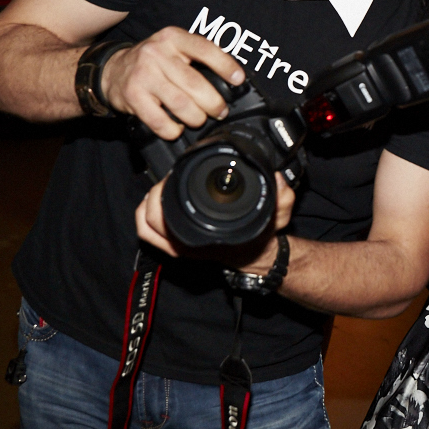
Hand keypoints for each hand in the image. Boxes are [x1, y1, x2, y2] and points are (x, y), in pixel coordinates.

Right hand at [100, 26, 245, 139]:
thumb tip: (231, 82)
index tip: (239, 80)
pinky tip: (176, 128)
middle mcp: (157, 53)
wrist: (112, 70)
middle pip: (195, 83)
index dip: (225, 66)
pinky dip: (172, 129)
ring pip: (180, 103)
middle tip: (220, 111)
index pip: (205, 49)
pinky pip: (159, 120)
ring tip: (199, 120)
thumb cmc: (154, 63)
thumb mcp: (174, 49)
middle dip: (213, 103)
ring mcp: (143, 74)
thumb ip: (197, 59)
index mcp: (173, 38)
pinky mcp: (132, 95)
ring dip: (195, 117)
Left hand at [135, 171, 295, 266]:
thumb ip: (282, 197)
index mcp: (205, 237)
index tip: (174, 173)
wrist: (258, 254)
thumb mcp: (279, 215)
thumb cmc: (262, 236)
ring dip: (148, 205)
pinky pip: (150, 234)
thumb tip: (276, 178)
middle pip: (150, 220)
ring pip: (146, 228)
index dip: (164, 192)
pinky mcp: (177, 244)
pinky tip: (155, 201)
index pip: (166, 219)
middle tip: (170, 175)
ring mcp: (180, 246)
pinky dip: (146, 217)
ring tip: (162, 185)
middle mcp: (188, 243)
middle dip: (156, 192)